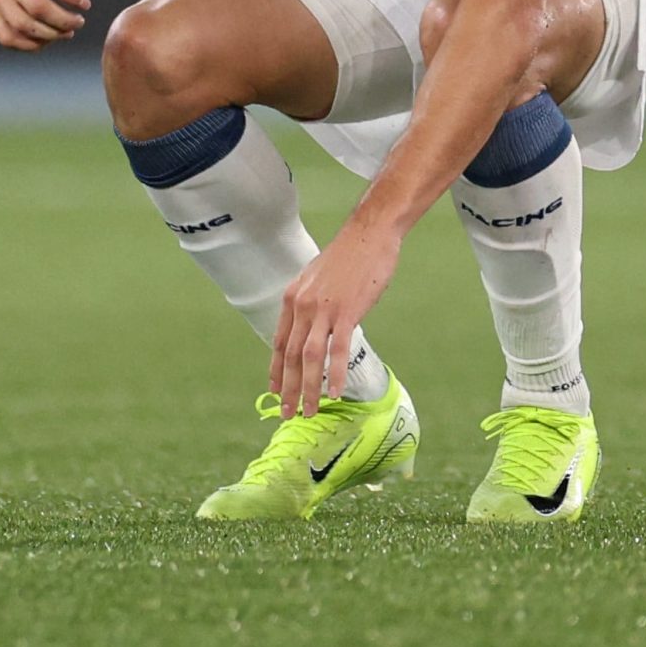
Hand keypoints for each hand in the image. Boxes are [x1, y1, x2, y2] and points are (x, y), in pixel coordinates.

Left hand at [270, 211, 404, 417]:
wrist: (370, 233)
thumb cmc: (348, 254)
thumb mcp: (316, 277)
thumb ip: (309, 302)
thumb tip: (309, 326)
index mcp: (293, 297)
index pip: (279, 342)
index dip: (276, 370)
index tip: (275, 391)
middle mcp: (303, 306)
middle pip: (292, 356)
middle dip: (288, 388)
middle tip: (287, 413)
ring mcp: (324, 310)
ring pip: (310, 358)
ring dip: (308, 389)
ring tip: (309, 410)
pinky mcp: (347, 312)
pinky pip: (338, 350)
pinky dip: (335, 374)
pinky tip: (336, 392)